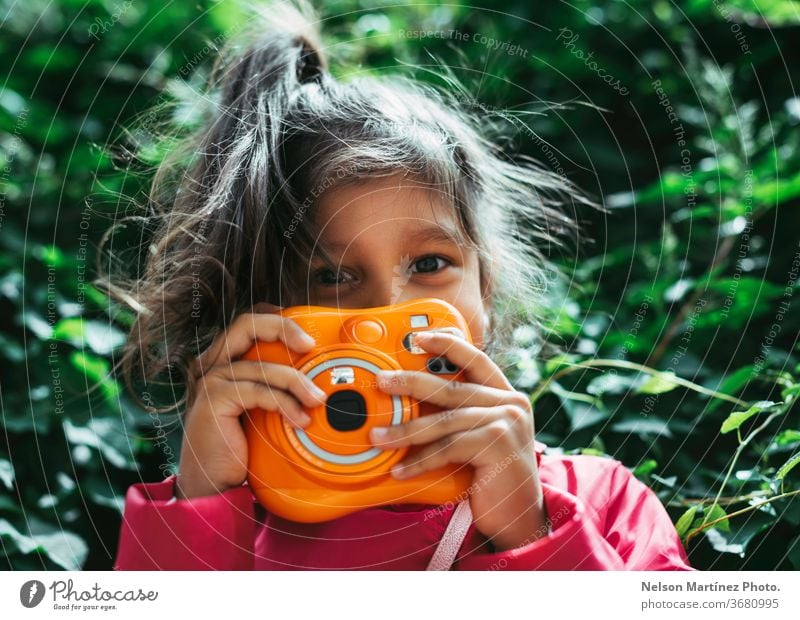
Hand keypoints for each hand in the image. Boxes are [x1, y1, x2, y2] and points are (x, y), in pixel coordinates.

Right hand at [175, 303, 325, 498]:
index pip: (249, 321)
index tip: (306, 334)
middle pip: (248, 324)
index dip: (277, 319)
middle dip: (284, 328)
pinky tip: (299, 420)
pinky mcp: (214, 400)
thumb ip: (280, 387)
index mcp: (225, 360)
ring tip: (317, 399)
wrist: (216, 485)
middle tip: (310, 345)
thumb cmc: (243, 447)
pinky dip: (284, 403)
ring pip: (261, 364)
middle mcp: (214, 364)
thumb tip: (320, 378)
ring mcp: (211, 381)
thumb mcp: (265, 408)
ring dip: (296, 381)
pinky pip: (258, 391)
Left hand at [368, 331, 548, 551]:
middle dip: (411, 382)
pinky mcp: (499, 445)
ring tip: (378, 436)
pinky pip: (449, 448)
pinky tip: (400, 470)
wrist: (520, 518)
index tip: (419, 337)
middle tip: (382, 381)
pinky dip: (421, 460)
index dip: (448, 344)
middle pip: (452, 388)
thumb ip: (460, 415)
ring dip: (406, 430)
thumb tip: (411, 402)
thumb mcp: (479, 437)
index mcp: (506, 396)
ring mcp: (507, 423)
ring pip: (445, 421)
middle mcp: (511, 404)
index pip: (476, 359)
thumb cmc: (492, 478)